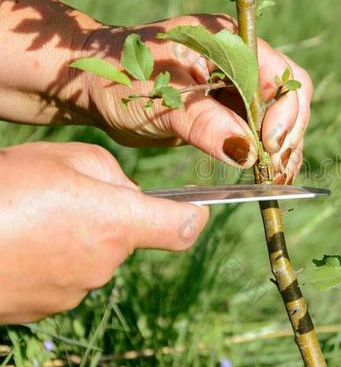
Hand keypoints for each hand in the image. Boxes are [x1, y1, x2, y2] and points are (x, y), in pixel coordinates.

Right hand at [0, 142, 207, 323]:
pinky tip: (20, 240)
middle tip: (66, 194)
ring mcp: (74, 291)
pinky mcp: (46, 309)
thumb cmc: (6, 190)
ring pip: (93, 255)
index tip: (195, 209)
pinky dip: (53, 259)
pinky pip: (65, 276)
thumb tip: (127, 194)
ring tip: (33, 216)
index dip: (193, 217)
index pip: (181, 228)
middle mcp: (105, 263)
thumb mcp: (64, 158)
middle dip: (109, 214)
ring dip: (78, 236)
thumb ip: (111, 174)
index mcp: (119, 223)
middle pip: (127, 235)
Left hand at [80, 14, 311, 183]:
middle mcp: (241, 61)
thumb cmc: (121, 79)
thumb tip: (247, 153)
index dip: (283, 112)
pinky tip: (265, 176)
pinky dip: (266, 155)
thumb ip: (205, 123)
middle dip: (287, 134)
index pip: (281, 75)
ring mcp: (237, 87)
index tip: (268, 146)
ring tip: (275, 179)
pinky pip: (260, 132)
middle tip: (275, 170)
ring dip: (282, 149)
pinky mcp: (230, 111)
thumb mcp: (162, 101)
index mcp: (230, 42)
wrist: (96, 88)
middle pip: (289, 96)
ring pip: (279, 118)